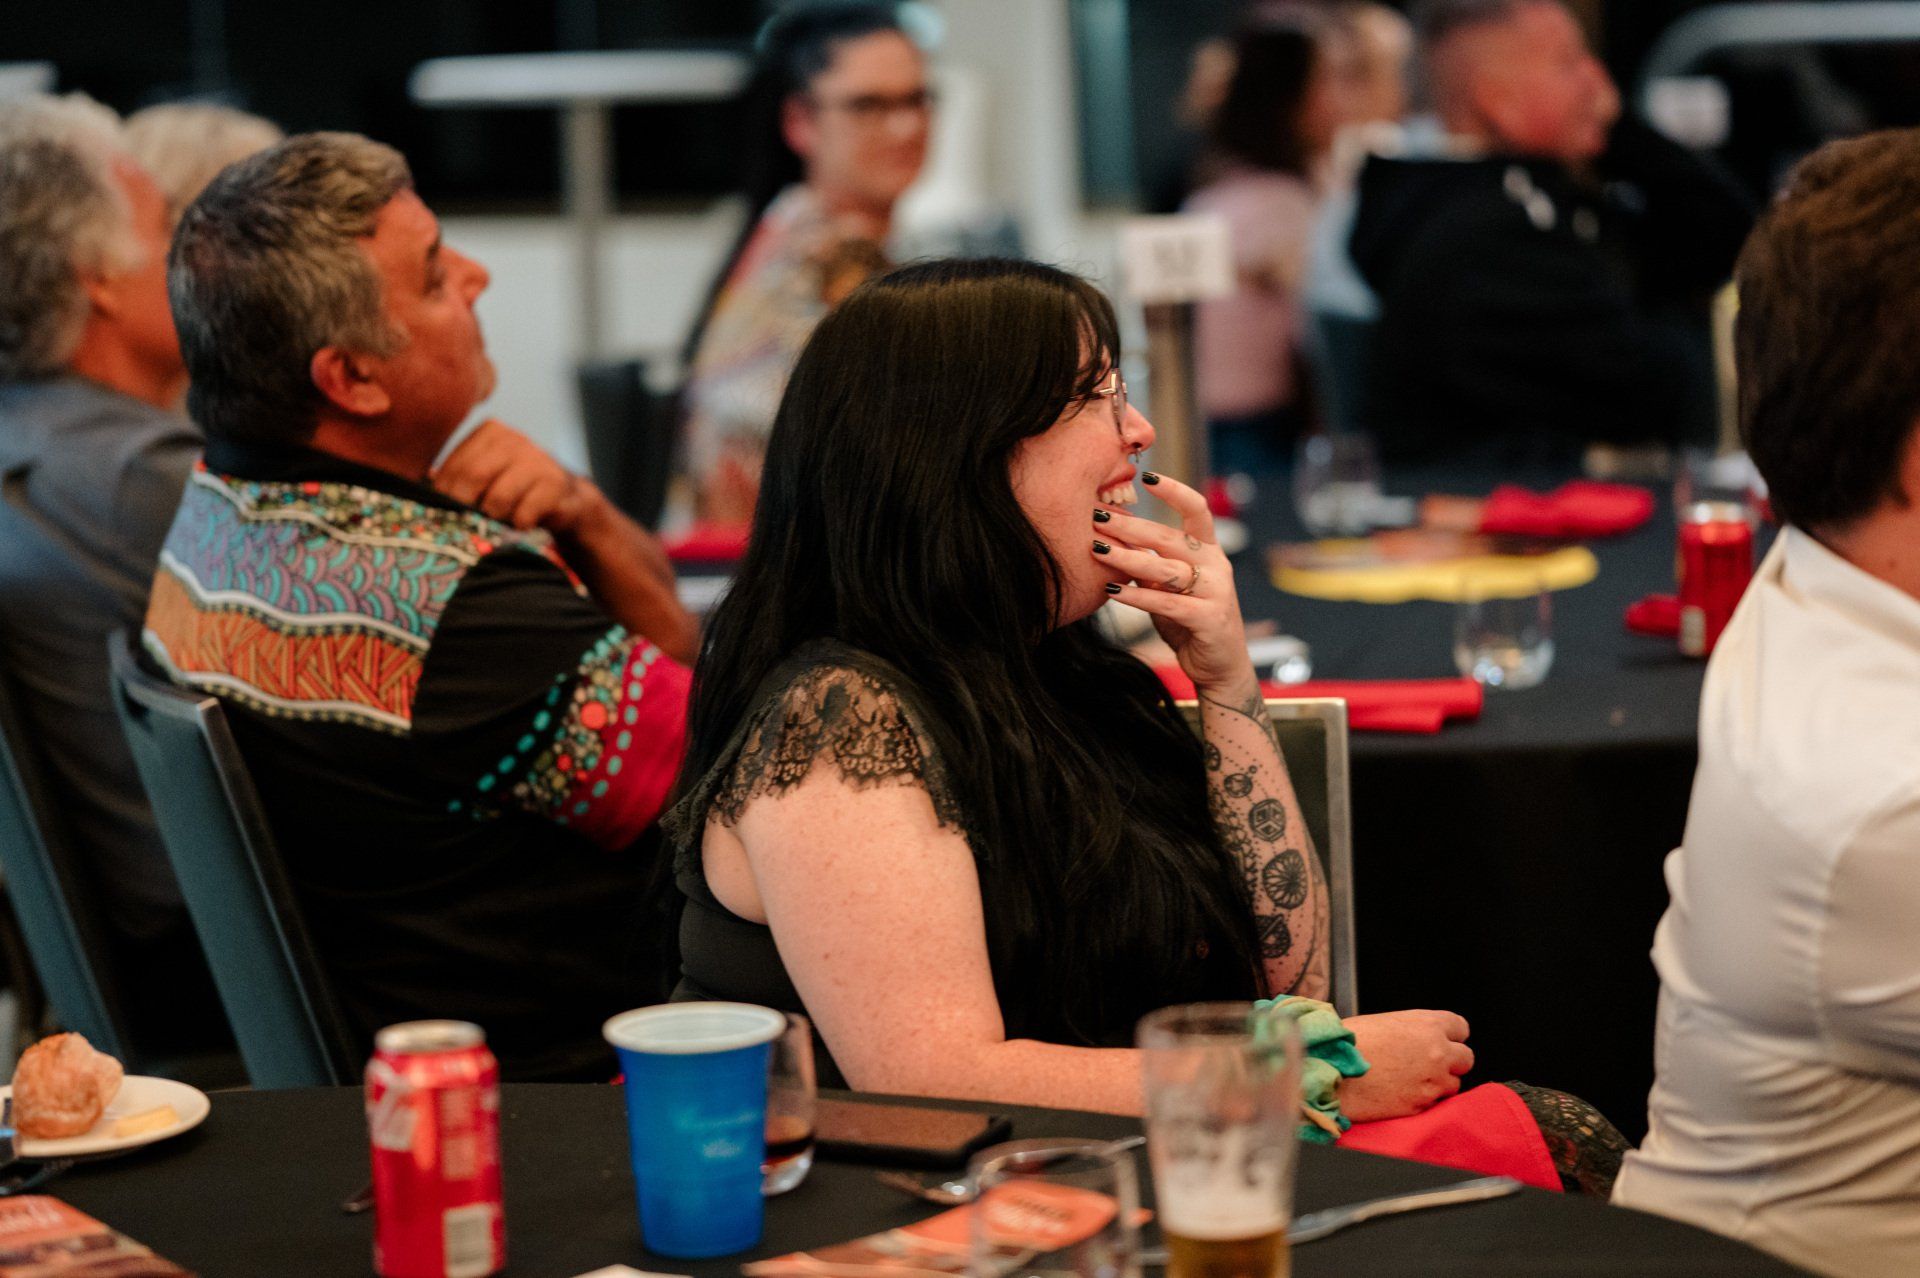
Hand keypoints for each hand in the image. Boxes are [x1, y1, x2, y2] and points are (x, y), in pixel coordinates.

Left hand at [432, 420, 592, 531]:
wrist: (565, 499)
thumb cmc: (513, 489)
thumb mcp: (485, 474)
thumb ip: (456, 477)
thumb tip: (412, 492)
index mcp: (490, 432)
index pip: (456, 465)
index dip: (446, 494)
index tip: (445, 513)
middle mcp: (514, 439)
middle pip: (473, 477)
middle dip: (466, 507)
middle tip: (467, 523)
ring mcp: (537, 459)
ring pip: (498, 499)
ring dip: (495, 519)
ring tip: (499, 521)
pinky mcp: (555, 484)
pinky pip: (524, 514)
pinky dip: (519, 525)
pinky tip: (523, 523)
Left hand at [1095, 471, 1250, 695]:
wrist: (1219, 667)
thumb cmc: (1189, 622)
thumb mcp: (1168, 588)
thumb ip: (1150, 565)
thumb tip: (1113, 539)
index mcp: (1209, 551)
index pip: (1197, 510)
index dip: (1174, 491)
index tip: (1147, 476)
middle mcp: (1216, 566)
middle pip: (1171, 537)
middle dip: (1130, 525)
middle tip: (1097, 516)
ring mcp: (1216, 592)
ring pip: (1166, 569)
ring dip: (1128, 558)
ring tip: (1097, 550)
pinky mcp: (1208, 619)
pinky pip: (1167, 603)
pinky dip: (1137, 596)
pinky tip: (1113, 590)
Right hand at [1339, 1009, 1473, 1122]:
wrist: (1331, 1071)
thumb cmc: (1349, 1043)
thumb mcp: (1386, 1022)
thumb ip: (1413, 1029)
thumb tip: (1422, 1038)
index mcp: (1428, 1025)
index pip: (1461, 1028)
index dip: (1450, 1035)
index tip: (1442, 1041)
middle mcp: (1437, 1052)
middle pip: (1466, 1058)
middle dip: (1451, 1061)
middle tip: (1429, 1064)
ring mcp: (1432, 1082)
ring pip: (1453, 1084)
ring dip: (1438, 1083)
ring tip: (1411, 1081)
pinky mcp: (1422, 1106)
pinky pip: (1434, 1103)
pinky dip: (1423, 1100)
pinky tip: (1401, 1093)